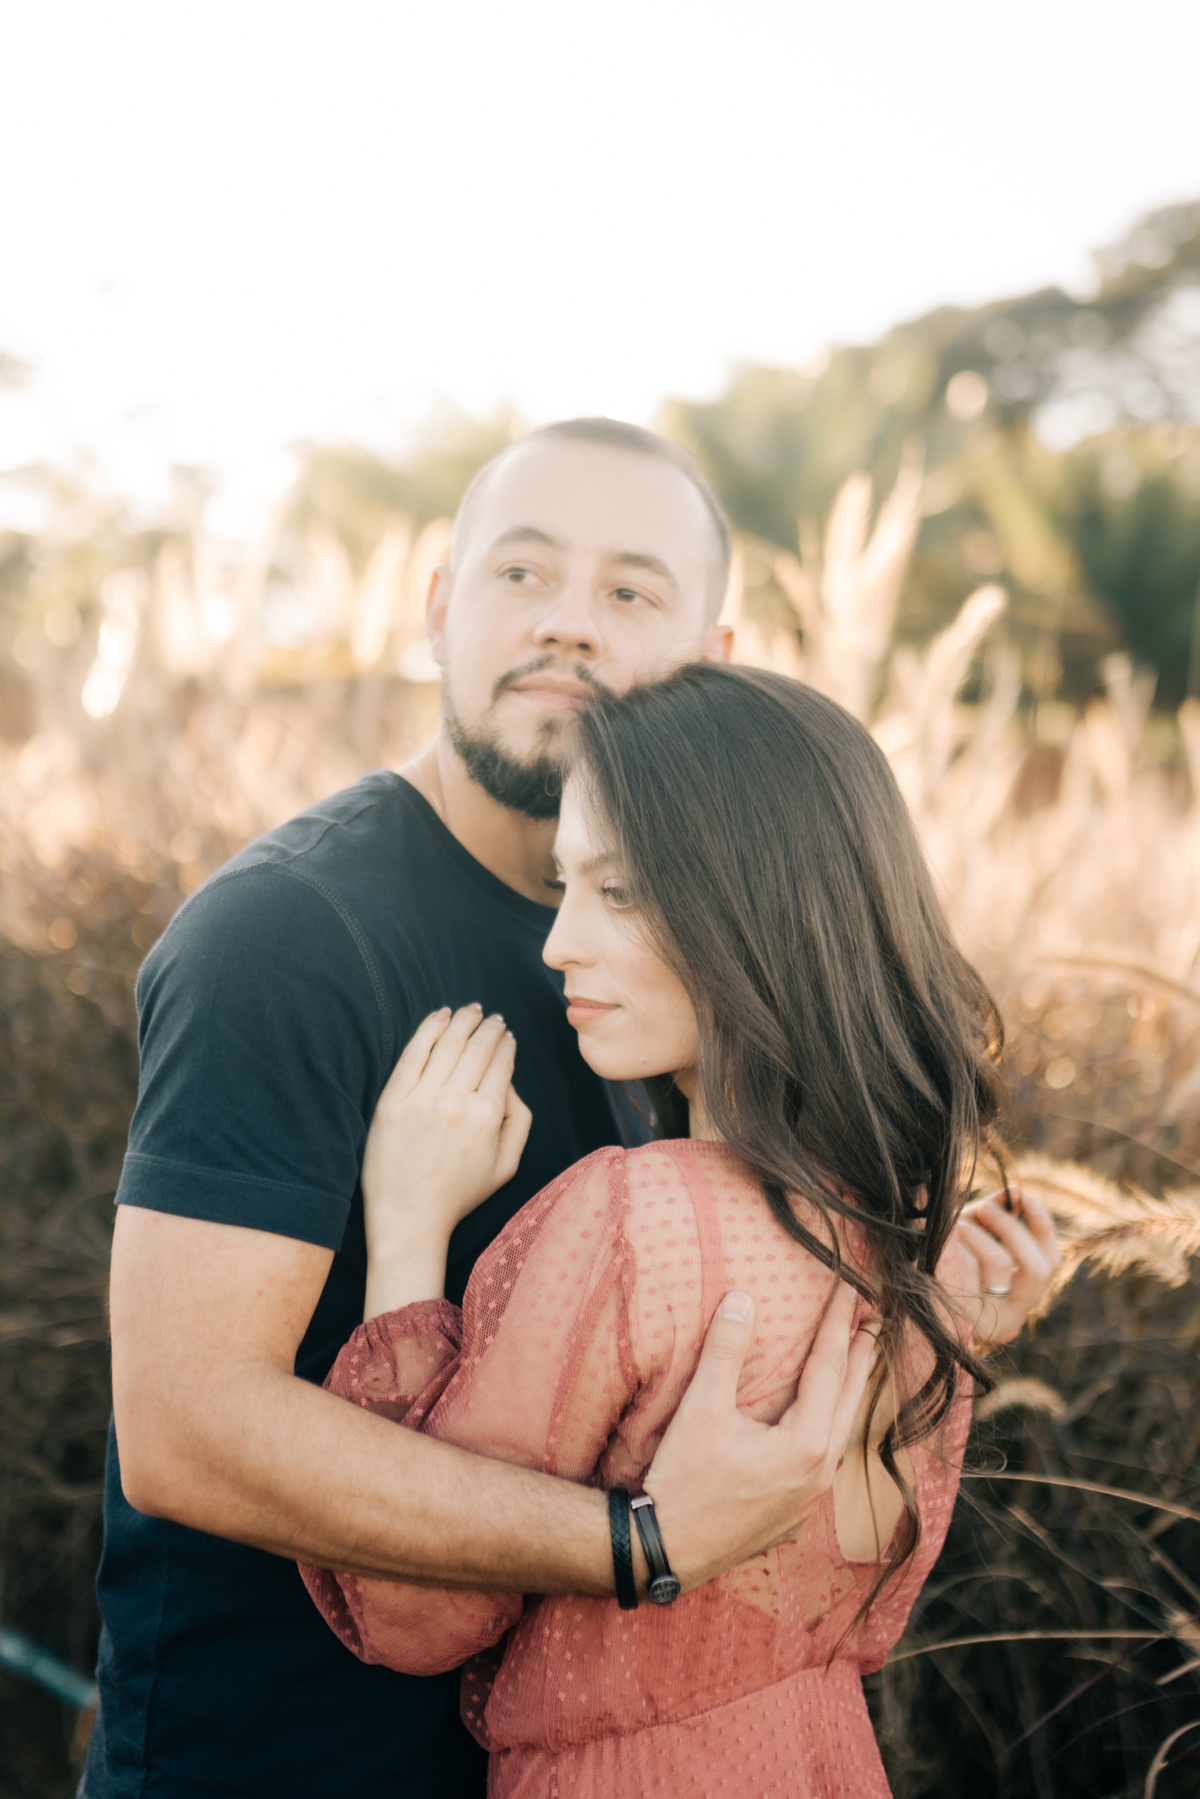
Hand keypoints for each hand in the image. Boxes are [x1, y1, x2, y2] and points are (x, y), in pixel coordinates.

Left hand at [361, 1005, 531, 1317]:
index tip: (506, 1035)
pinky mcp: (393, 1099)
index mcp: (488, 1117)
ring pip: (448, 1043)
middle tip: (493, 1017)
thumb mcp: (507, 1166)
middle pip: (477, 1047)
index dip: (506, 1044)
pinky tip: (440, 1015)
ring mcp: (422, 1098)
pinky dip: (429, 1028)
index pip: (500, 1064)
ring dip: (463, 1020)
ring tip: (470, 1011)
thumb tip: (509, 1082)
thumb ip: (519, 1121)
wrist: (408, 1218)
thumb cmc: (458, 1194)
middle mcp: (457, 1102)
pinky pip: (414, 1052)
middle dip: (489, 1027)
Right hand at [641, 1283, 877, 1591]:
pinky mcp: (792, 1517)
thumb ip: (725, 1350)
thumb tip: (744, 1298)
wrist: (664, 1553)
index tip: (851, 1289)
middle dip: (861, 1356)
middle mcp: (819, 1474)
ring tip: (854, 1365)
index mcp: (805, 1443)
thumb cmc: (682, 1481)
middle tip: (875, 1319)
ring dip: (847, 1394)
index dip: (838, 1324)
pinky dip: (828, 1430)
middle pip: (849, 1400)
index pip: (829, 1367)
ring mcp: (809, 1501)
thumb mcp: (701, 1409)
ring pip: (840, 1434)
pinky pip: (824, 1463)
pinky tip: (818, 1427)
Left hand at [950, 1184, 1061, 1350]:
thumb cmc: (943, 1258)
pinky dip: (955, 1246)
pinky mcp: (961, 1319)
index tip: (1025, 1195)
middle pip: (1036, 1268)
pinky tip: (942, 1244)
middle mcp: (1012, 1319)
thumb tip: (1015, 1191)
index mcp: (1022, 1299)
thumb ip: (996, 1215)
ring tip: (955, 1225)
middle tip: (986, 1207)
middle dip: (1012, 1228)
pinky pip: (966, 1266)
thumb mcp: (973, 1237)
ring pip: (999, 1261)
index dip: (1043, 1227)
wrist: (901, 1289)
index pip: (1051, 1264)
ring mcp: (988, 1324)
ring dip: (977, 1233)